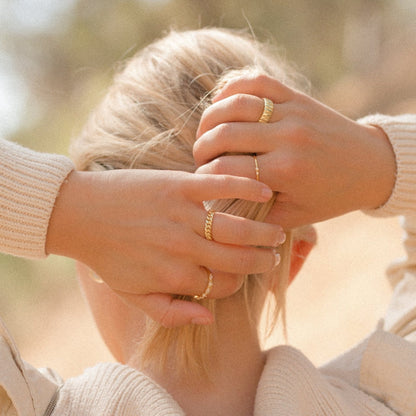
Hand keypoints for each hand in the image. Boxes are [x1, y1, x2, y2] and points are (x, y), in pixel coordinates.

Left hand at [46, 169, 283, 326]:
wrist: (81, 213)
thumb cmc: (109, 257)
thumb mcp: (132, 296)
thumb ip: (170, 314)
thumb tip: (209, 318)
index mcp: (174, 278)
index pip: (224, 286)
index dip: (238, 283)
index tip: (241, 274)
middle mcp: (182, 249)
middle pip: (239, 261)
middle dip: (263, 261)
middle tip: (274, 255)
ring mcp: (181, 215)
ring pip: (237, 229)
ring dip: (265, 232)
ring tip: (277, 231)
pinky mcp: (178, 185)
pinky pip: (220, 186)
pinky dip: (246, 187)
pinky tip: (264, 190)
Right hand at [194, 74, 395, 228]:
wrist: (369, 166)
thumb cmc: (329, 196)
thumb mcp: (293, 215)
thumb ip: (255, 215)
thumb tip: (219, 208)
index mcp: (285, 172)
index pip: (227, 169)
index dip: (205, 175)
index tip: (199, 181)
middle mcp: (287, 138)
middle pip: (224, 134)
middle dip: (202, 147)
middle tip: (200, 157)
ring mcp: (293, 112)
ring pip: (235, 104)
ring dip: (210, 117)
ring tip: (206, 132)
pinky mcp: (297, 96)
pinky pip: (257, 82)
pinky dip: (232, 88)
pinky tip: (222, 105)